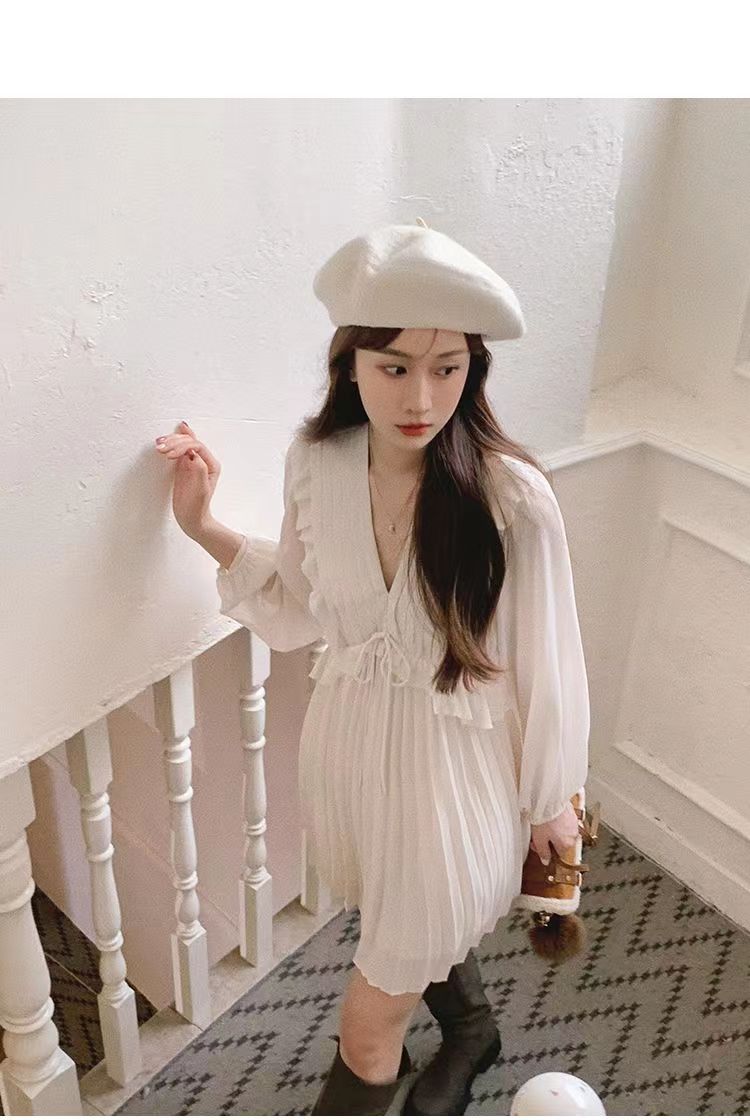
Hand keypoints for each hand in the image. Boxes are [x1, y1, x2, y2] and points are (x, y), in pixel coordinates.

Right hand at [154, 420, 221, 538]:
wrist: (191, 519)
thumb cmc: (197, 507)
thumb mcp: (200, 489)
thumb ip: (199, 469)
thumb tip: (192, 453)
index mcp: (212, 465)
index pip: (197, 447)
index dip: (183, 447)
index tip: (170, 455)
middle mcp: (204, 461)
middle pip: (190, 442)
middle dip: (175, 442)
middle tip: (160, 448)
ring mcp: (193, 463)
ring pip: (183, 444)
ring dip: (171, 441)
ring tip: (159, 445)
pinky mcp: (183, 467)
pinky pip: (179, 451)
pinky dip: (171, 444)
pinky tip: (166, 440)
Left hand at [529, 801, 579, 864]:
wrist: (549, 800)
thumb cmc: (544, 820)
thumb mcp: (539, 840)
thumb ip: (543, 852)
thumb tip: (546, 861)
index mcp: (567, 844)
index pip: (558, 854)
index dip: (545, 851)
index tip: (537, 845)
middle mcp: (573, 836)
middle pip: (560, 843)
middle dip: (549, 840)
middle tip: (537, 835)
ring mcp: (574, 824)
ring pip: (562, 832)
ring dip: (553, 831)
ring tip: (542, 825)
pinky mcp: (572, 813)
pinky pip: (564, 822)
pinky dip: (557, 822)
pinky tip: (549, 817)